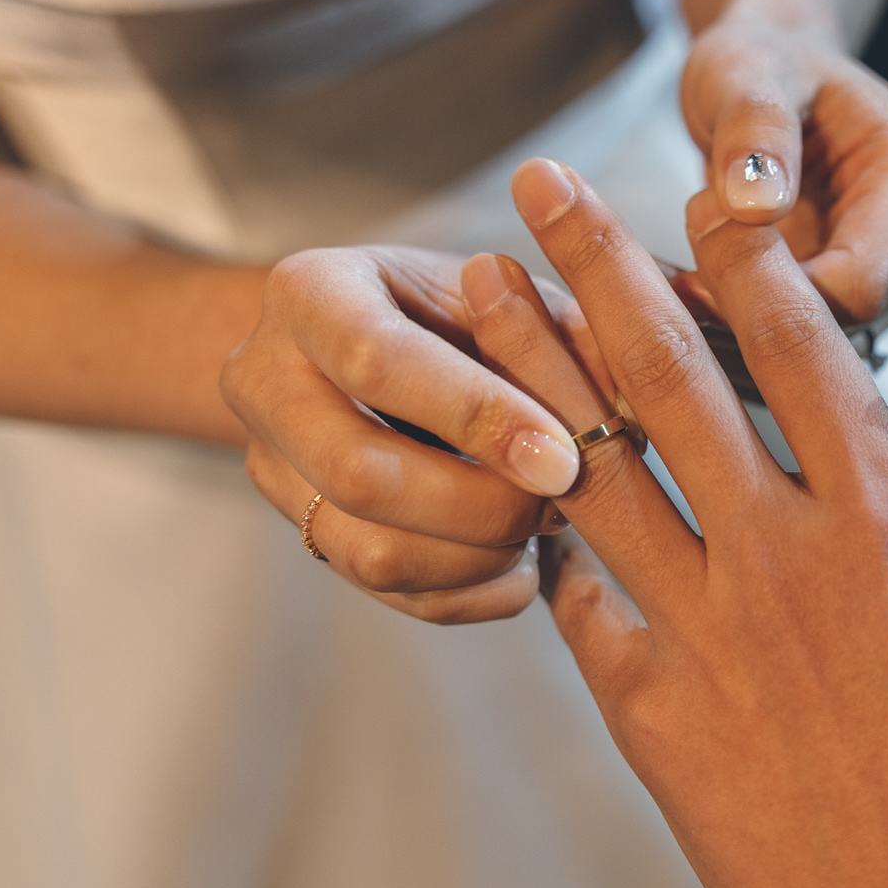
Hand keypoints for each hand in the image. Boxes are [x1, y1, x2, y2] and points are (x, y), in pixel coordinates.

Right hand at [220, 245, 588, 623]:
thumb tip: (623, 414)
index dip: (476, 416)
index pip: (378, 361)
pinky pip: (392, 596)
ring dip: (482, 556)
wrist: (375, 340)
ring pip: (371, 554)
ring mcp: (273, 469)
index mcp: (311, 292)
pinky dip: (475, 589)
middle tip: (567, 499)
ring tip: (547, 523)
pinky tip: (523, 558)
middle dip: (483, 504)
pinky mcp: (302, 535)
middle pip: (360, 475)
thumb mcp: (511, 291)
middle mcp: (264, 381)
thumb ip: (562, 335)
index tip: (564, 454)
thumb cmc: (461, 305)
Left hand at [465, 159, 887, 887]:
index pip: (801, 346)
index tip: (695, 180)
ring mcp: (705, 636)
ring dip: (531, 368)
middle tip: (538, 180)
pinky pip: (578, 598)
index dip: (741, 251)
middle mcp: (782, 556)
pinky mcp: (653, 716)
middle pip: (667, 377)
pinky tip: (504, 477)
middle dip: (597, 265)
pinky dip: (543, 529)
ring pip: (595, 466)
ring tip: (475, 288)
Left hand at [680, 0, 887, 331]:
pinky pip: (820, 339)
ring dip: (758, 315)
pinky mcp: (882, 294)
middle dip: (763, 302)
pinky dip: (763, 320)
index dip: (774, 286)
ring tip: (705, 256)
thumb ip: (752, 125)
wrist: (774, 76)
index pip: (859, 283)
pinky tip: (724, 280)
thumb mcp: (739, 71)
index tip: (707, 239)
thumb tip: (757, 201)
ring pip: (833, 339)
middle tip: (692, 251)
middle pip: (849, 319)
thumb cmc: (759, 64)